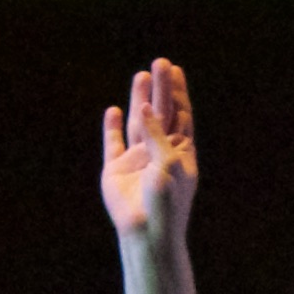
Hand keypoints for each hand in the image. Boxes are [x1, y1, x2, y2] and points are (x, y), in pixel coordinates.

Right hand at [100, 56, 197, 240]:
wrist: (147, 231)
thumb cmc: (166, 200)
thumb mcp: (168, 163)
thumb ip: (157, 134)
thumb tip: (145, 107)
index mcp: (179, 151)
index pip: (180, 115)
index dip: (177, 92)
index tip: (175, 70)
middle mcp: (159, 151)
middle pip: (160, 112)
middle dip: (160, 88)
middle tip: (160, 62)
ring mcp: (137, 159)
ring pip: (138, 123)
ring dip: (139, 99)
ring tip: (141, 76)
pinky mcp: (116, 169)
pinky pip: (113, 144)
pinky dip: (113, 128)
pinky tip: (114, 111)